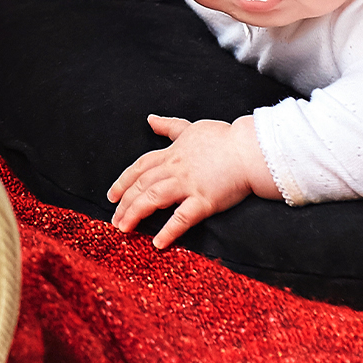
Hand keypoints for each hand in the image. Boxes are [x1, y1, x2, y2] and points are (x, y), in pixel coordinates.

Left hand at [108, 114, 275, 248]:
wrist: (251, 150)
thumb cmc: (224, 139)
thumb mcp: (191, 128)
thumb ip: (169, 127)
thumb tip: (151, 119)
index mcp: (171, 154)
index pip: (139, 167)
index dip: (123, 181)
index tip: (112, 196)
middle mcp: (174, 168)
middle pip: (141, 185)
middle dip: (124, 203)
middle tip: (114, 219)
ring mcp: (188, 184)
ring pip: (152, 198)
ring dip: (135, 214)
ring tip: (124, 228)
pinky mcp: (205, 200)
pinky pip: (182, 217)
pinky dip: (168, 231)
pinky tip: (158, 243)